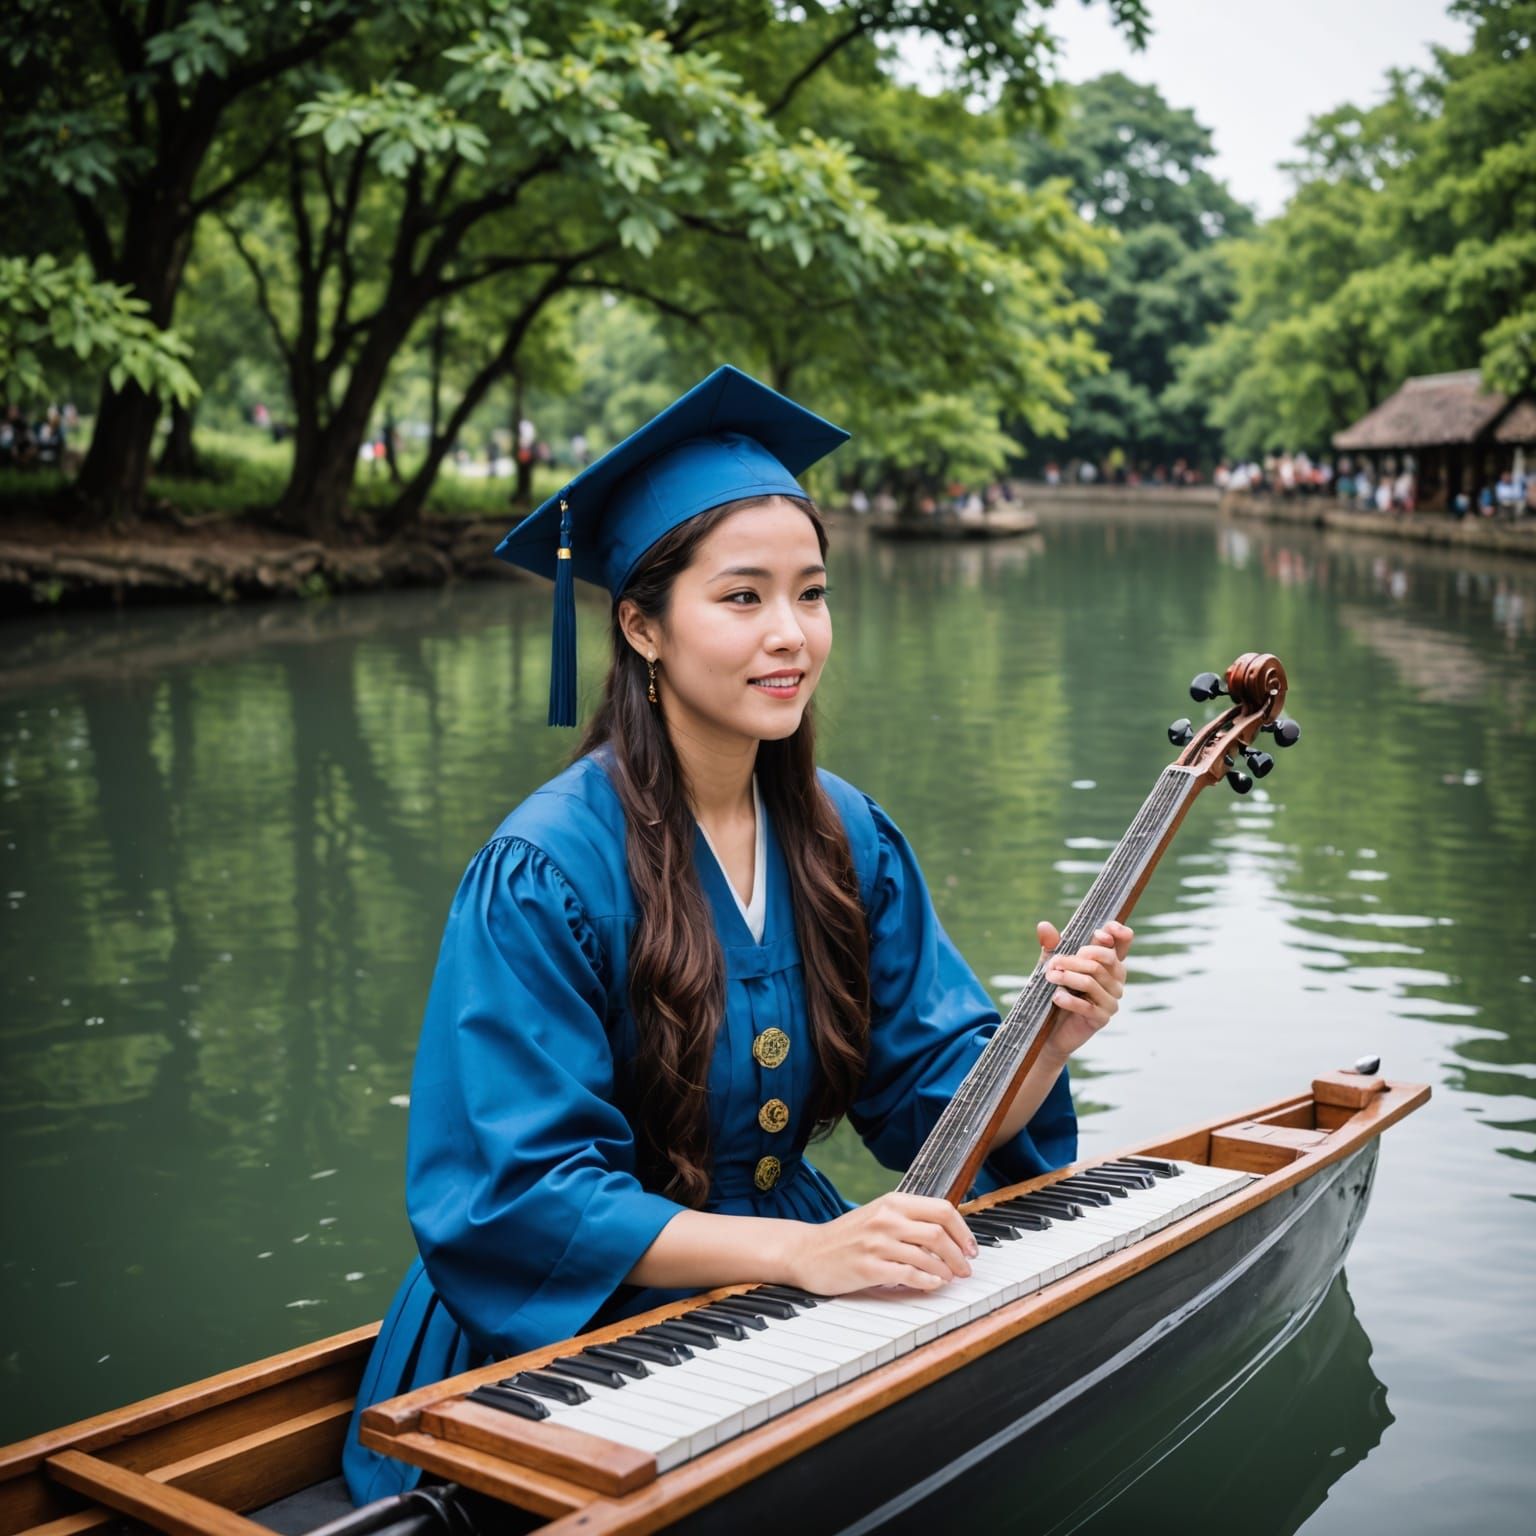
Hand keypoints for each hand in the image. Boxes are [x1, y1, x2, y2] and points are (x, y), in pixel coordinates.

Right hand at [783, 1191, 978, 1294]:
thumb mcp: (878, 1216)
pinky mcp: (868, 1267)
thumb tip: (949, 1236)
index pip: (942, 1209)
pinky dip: (927, 1282)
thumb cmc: (847, 1237)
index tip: (971, 1248)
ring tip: (949, 1279)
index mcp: (892, 1202)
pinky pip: (909, 1275)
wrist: (808, 1252)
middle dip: (959, 1254)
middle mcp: (886, 1218)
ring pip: (927, 1255)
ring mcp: (876, 1243)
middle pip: (938, 1233)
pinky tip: (932, 1285)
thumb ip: (909, 1220)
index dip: (963, 1230)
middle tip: (965, 1269)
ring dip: (946, 1271)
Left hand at [1036, 917, 1132, 1059]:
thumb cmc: (1055, 989)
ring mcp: (1111, 1000)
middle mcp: (1115, 981)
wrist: (1048, 1028)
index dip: (1115, 934)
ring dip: (1067, 977)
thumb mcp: (1051, 964)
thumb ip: (1051, 945)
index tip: (1098, 933)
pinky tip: (1056, 997)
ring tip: (1049, 977)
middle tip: (1054, 962)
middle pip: (1103, 961)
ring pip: (1091, 981)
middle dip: (1076, 958)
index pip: (1122, 943)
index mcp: (1109, 963)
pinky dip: (1069, 1000)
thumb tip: (1044, 925)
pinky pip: (1087, 1006)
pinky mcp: (1101, 1019)